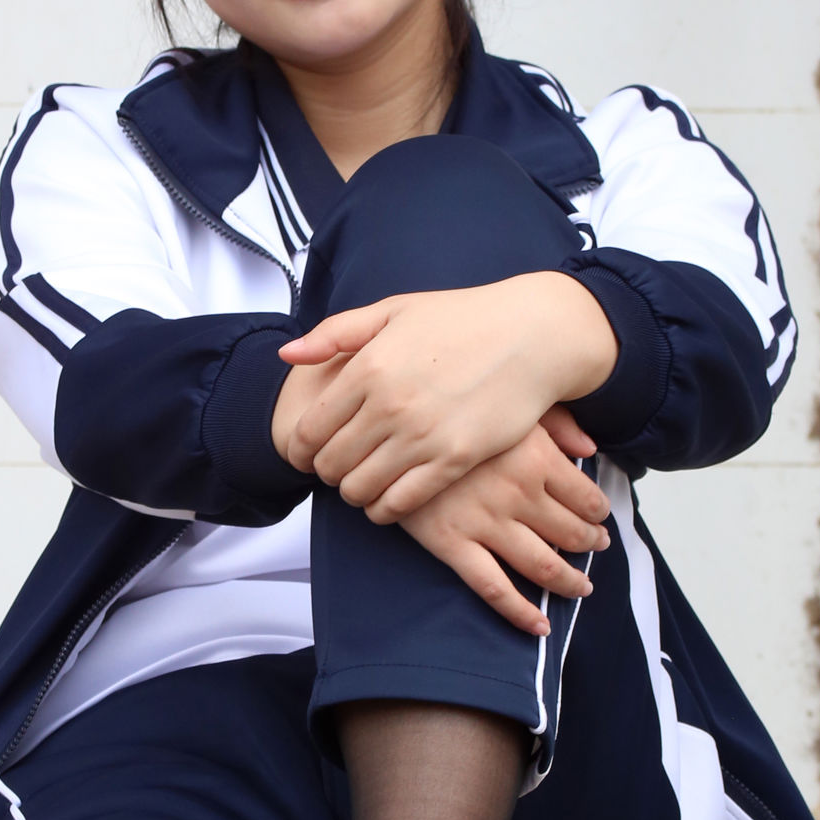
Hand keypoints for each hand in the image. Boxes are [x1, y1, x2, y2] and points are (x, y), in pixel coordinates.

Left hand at [275, 272, 618, 518]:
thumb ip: (336, 334)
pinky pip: (402, 502)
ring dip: (354, 493)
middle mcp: (389, 404)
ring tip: (362, 484)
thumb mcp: (394, 310)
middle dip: (326, 473)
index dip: (300, 450)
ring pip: (361, 489)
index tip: (306, 455)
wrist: (532, 335)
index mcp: (368, 367)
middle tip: (336, 470)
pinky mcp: (454, 459)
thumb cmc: (464, 319)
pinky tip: (387, 503)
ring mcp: (422, 435)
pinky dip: (385, 509)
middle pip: (331, 464)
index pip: (311, 429)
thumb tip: (287, 355)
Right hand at [395, 415, 611, 635]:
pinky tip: (540, 625)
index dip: (599, 512)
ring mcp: (484, 523)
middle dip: (591, 545)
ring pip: (543, 566)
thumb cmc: (451, 408)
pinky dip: (521, 613)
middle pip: (571, 533)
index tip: (600, 516)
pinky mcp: (451, 544)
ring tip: (581, 587)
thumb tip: (589, 450)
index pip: (586, 497)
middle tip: (598, 547)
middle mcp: (517, 494)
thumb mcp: (508, 402)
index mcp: (535, 456)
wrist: (384, 424)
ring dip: (570, 581)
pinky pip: (494, 589)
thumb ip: (556, 423)